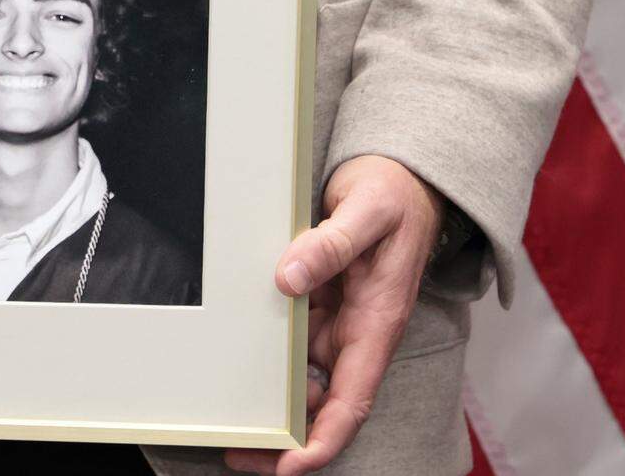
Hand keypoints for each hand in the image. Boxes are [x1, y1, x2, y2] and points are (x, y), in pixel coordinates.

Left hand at [224, 155, 444, 474]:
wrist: (398, 178)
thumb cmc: (394, 196)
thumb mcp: (368, 211)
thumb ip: (331, 243)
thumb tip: (289, 277)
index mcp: (377, 322)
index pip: (352, 399)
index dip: (323, 440)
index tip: (289, 466)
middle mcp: (356, 331)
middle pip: (320, 400)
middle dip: (285, 435)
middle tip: (236, 450)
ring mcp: (335, 320)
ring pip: (300, 375)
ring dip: (270, 398)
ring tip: (226, 415)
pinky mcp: (318, 303)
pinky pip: (288, 339)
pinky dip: (265, 355)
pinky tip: (234, 357)